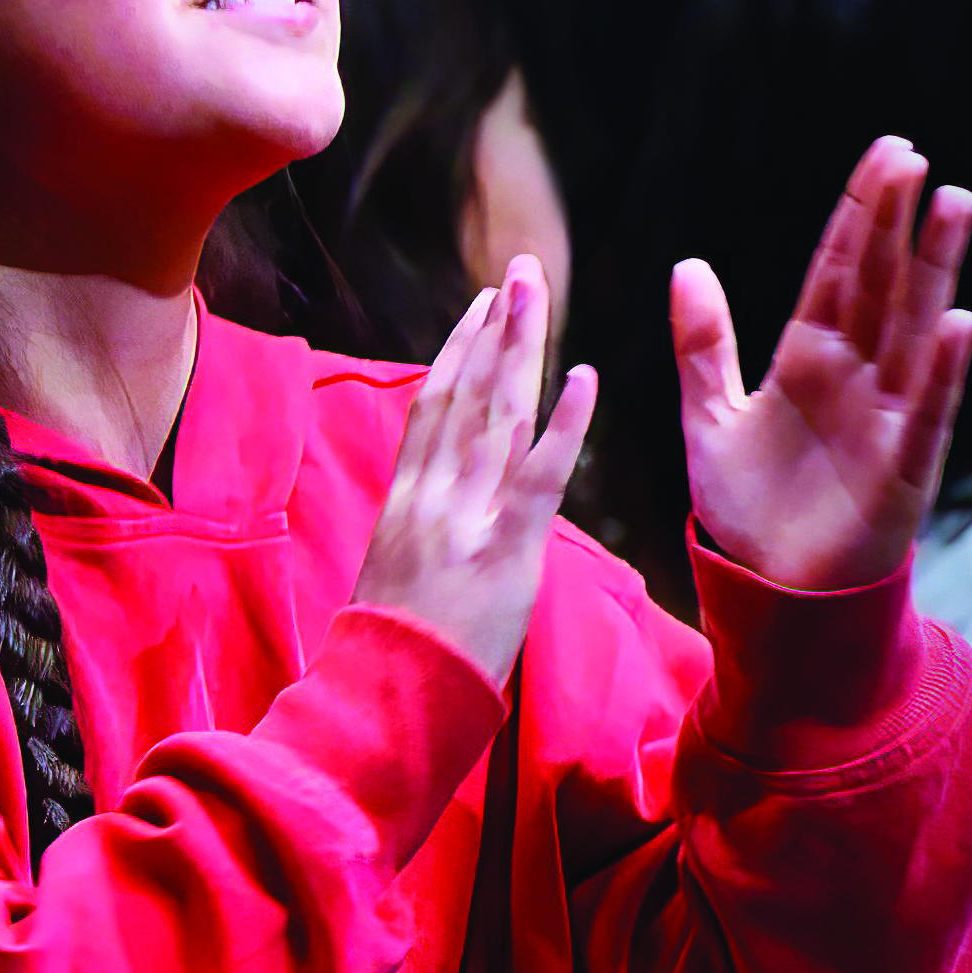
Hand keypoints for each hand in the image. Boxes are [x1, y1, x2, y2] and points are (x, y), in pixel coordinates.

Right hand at [348, 258, 597, 692]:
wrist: (386, 702)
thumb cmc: (389, 652)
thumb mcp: (391, 573)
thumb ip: (418, 525)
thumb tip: (437, 498)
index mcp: (404, 499)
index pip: (434, 406)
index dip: (459, 350)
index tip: (480, 306)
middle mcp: (432, 494)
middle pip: (467, 393)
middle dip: (496, 327)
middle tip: (520, 271)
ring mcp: (469, 518)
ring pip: (498, 416)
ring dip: (522, 349)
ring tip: (540, 295)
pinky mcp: (508, 550)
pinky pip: (541, 477)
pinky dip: (565, 424)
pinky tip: (585, 378)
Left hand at [669, 138, 971, 596]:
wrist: (768, 598)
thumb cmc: (747, 511)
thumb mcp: (708, 419)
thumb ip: (703, 345)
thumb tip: (687, 264)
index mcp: (808, 358)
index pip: (839, 270)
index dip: (859, 214)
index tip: (885, 154)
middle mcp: (855, 378)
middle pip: (881, 284)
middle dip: (896, 222)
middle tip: (913, 156)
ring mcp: (885, 420)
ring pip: (914, 330)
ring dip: (935, 270)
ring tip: (954, 205)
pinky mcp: (901, 472)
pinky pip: (925, 415)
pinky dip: (941, 372)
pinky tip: (959, 324)